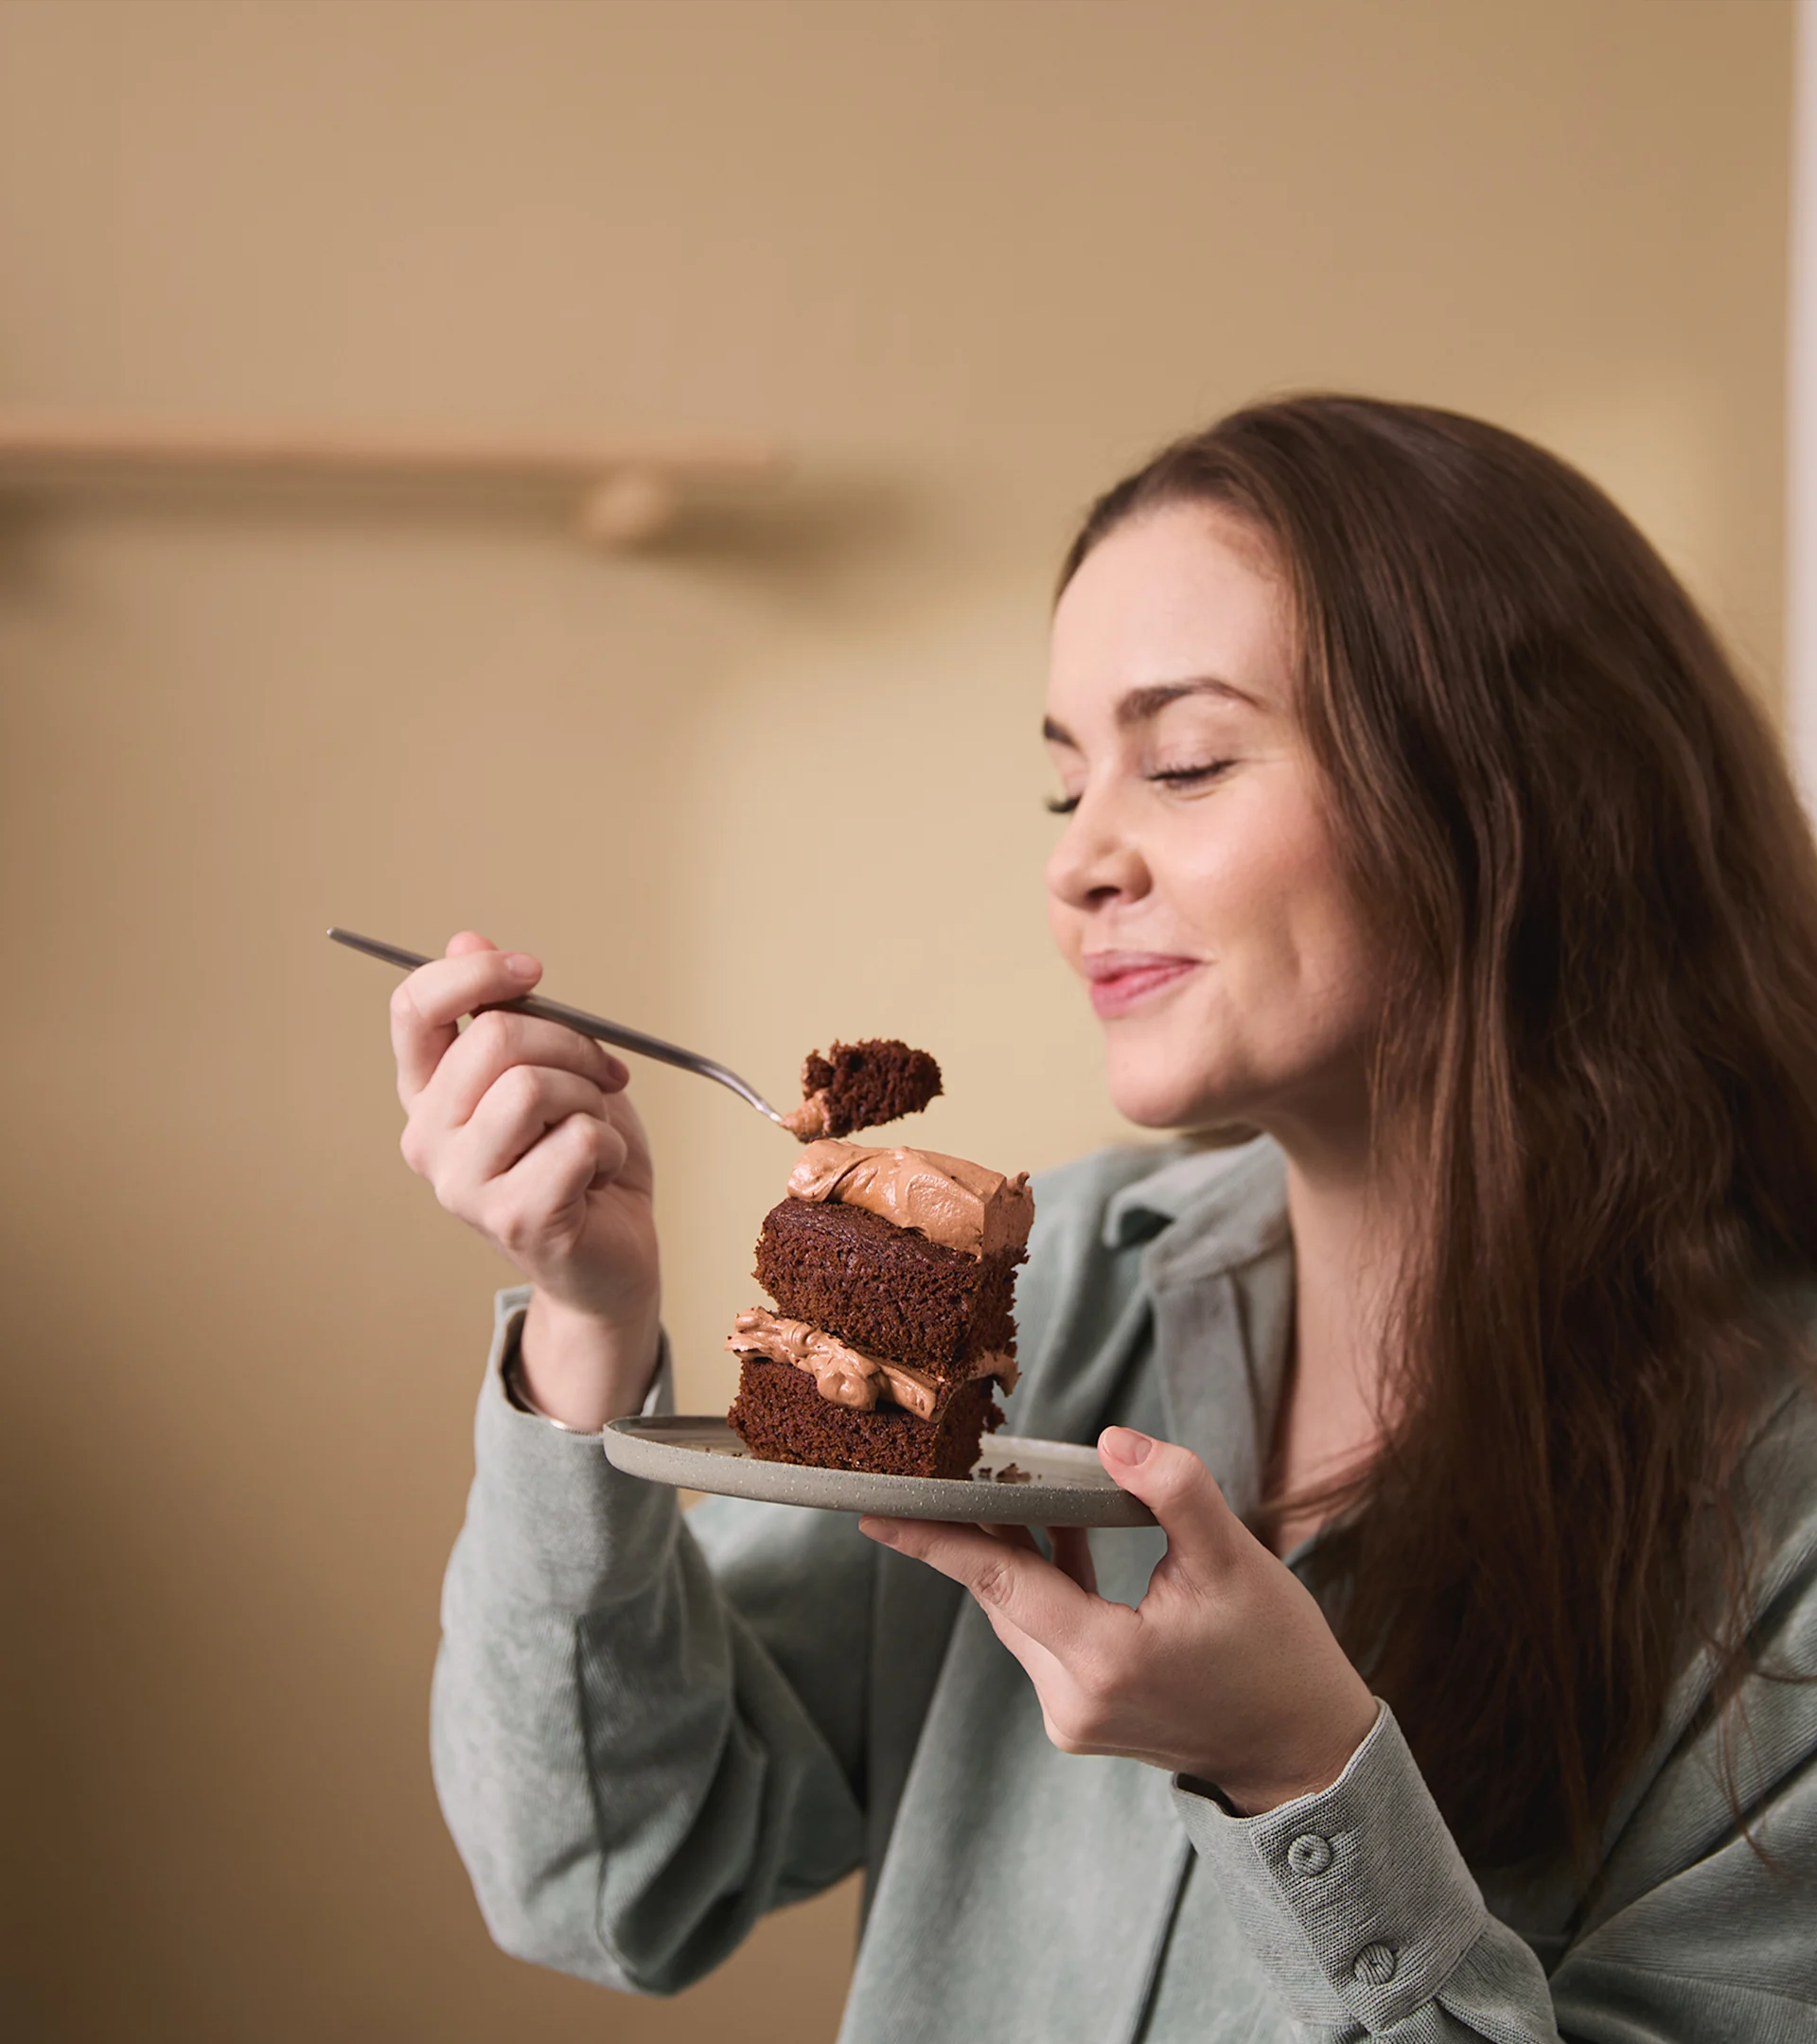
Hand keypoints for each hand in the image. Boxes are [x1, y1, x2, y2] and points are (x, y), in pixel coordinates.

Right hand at [390, 932, 660, 1425]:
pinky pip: (579, 1139)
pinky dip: (611, 1146)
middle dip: (571, 1041)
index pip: (413, 1007)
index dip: (474, 973)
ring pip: (534, 1085)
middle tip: (602, 1072)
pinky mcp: (514, 1219)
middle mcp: (429, 1140)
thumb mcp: (552, 1068)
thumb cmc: (584, 1159)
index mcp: (429, 1094)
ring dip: (591, 1097)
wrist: (616, 1255)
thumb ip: (507, 1012)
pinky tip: (602, 1174)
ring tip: (596, 1132)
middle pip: (494, 1036)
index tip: (532, 969)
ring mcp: (464, 1185)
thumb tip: (465, 938)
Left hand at [859, 1428, 1377, 1812]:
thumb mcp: (1233, 1559)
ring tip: (1009, 1479)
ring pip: (1021, 1611)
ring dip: (1016, 1548)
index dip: (933, 1540)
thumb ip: (1173, 1489)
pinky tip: (1062, 1527)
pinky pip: (1045, 1631)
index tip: (873, 1512)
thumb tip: (1111, 1440)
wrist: (1303, 1755)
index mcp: (1104, 1660)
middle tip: (948, 1460)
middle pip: (1002, 1593)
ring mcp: (1075, 1714)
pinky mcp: (1084, 1715)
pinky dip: (1047, 1579)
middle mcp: (1074, 1698)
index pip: (997, 1581)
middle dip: (974, 1526)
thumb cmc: (1276, 1655)